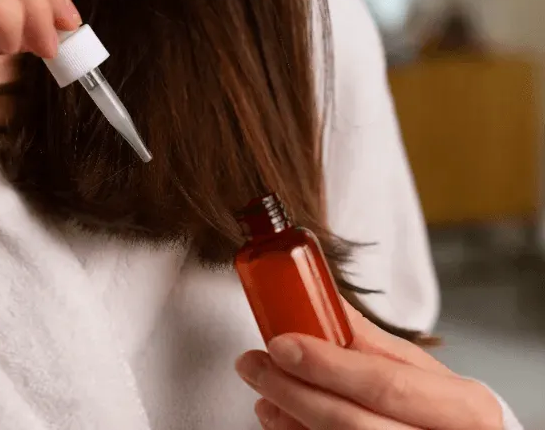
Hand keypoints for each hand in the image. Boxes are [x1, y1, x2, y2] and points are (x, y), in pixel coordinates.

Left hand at [235, 302, 503, 429]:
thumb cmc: (447, 415)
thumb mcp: (424, 374)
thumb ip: (373, 344)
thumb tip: (321, 301)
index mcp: (464, 408)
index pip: (387, 385)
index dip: (328, 366)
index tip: (282, 345)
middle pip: (353, 425)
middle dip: (295, 393)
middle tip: (255, 366)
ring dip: (289, 417)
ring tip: (263, 390)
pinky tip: (281, 418)